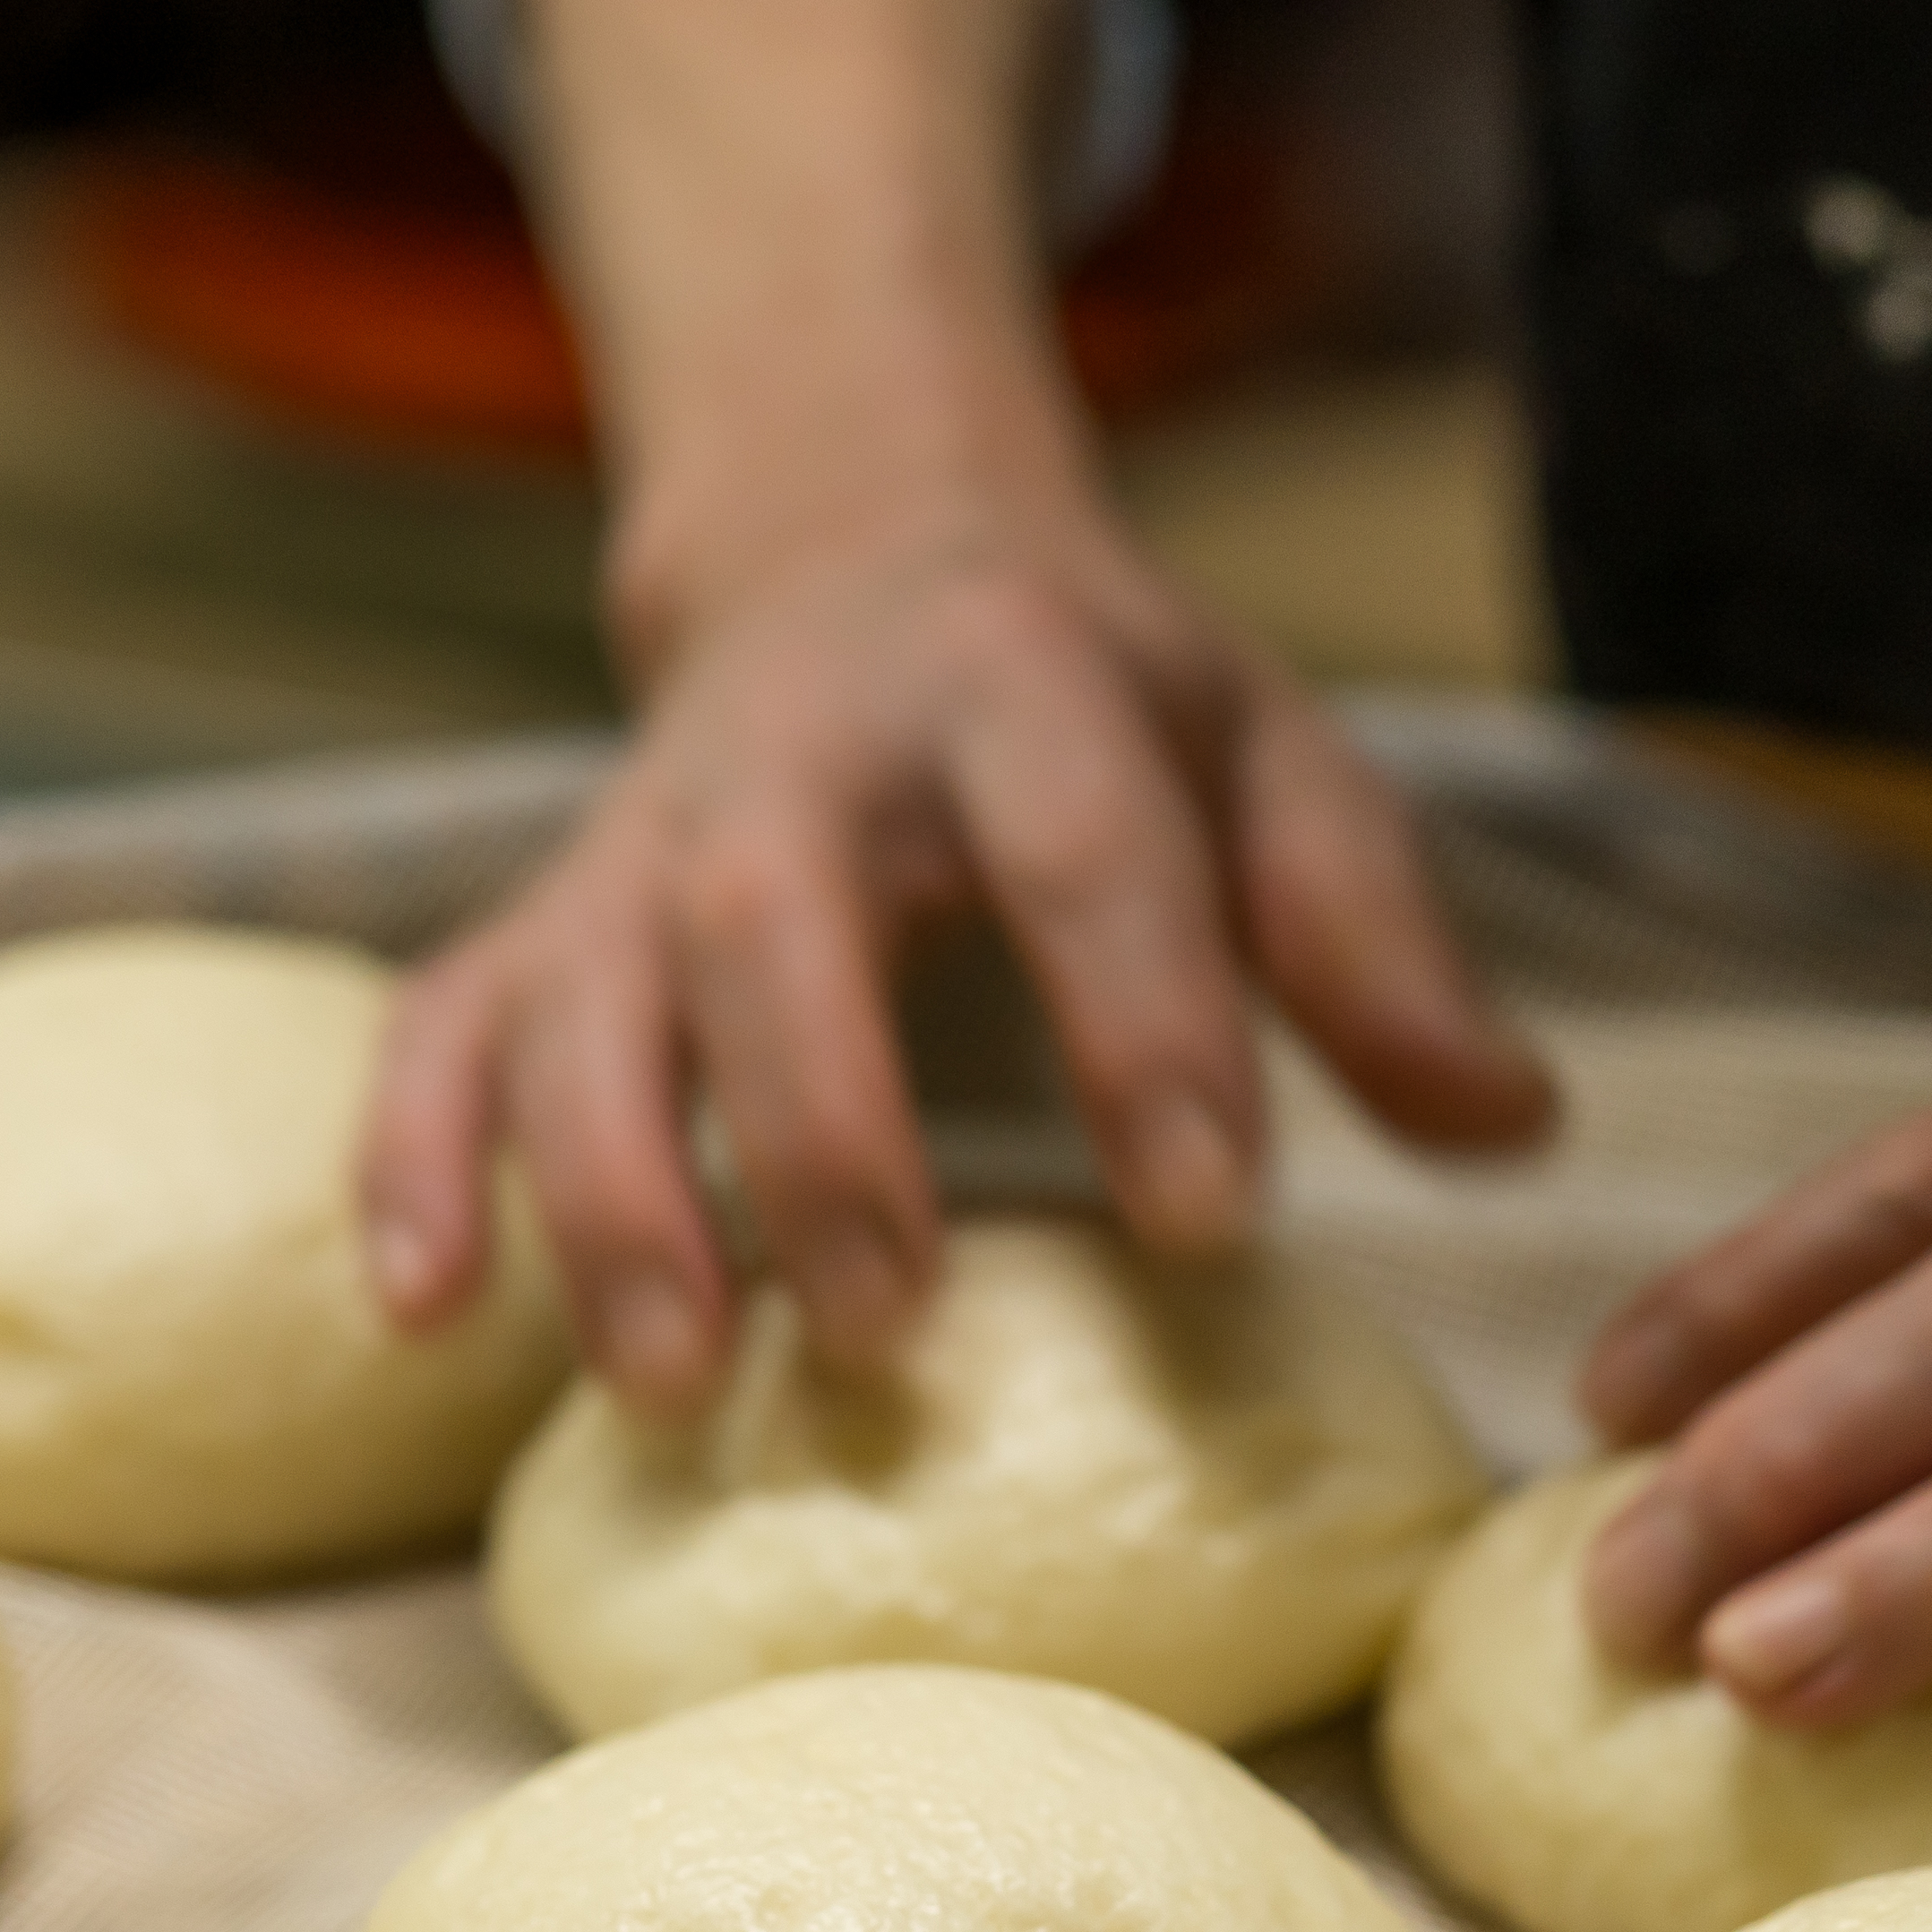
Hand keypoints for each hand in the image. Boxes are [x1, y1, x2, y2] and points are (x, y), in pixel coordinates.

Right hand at [357, 496, 1555, 1413]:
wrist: (864, 549)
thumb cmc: (1100, 716)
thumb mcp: (1268, 766)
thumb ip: (1376, 946)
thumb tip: (1518, 1131)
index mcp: (1018, 692)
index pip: (1089, 850)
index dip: (1150, 1027)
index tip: (1214, 1223)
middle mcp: (798, 755)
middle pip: (775, 924)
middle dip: (820, 1130)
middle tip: (889, 1332)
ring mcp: (643, 843)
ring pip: (584, 1000)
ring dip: (611, 1191)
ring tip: (678, 1382)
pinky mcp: (540, 919)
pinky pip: (440, 1034)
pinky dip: (412, 1166)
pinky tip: (425, 1317)